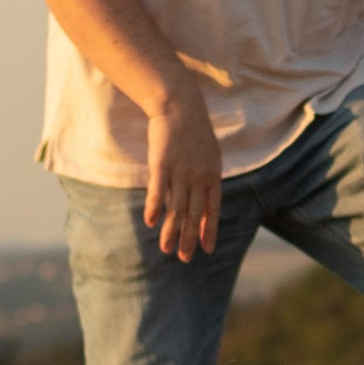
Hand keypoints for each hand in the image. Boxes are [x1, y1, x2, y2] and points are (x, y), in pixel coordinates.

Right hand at [144, 86, 223, 259]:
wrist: (179, 106)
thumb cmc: (194, 130)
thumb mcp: (210, 155)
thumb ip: (207, 177)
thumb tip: (206, 196)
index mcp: (213, 176)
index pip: (212, 209)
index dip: (209, 230)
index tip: (206, 249)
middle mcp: (198, 177)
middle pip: (194, 214)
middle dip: (189, 238)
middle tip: (185, 258)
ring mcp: (180, 171)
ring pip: (176, 208)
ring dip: (171, 231)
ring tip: (167, 249)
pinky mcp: (161, 164)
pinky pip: (158, 191)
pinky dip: (154, 207)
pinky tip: (150, 222)